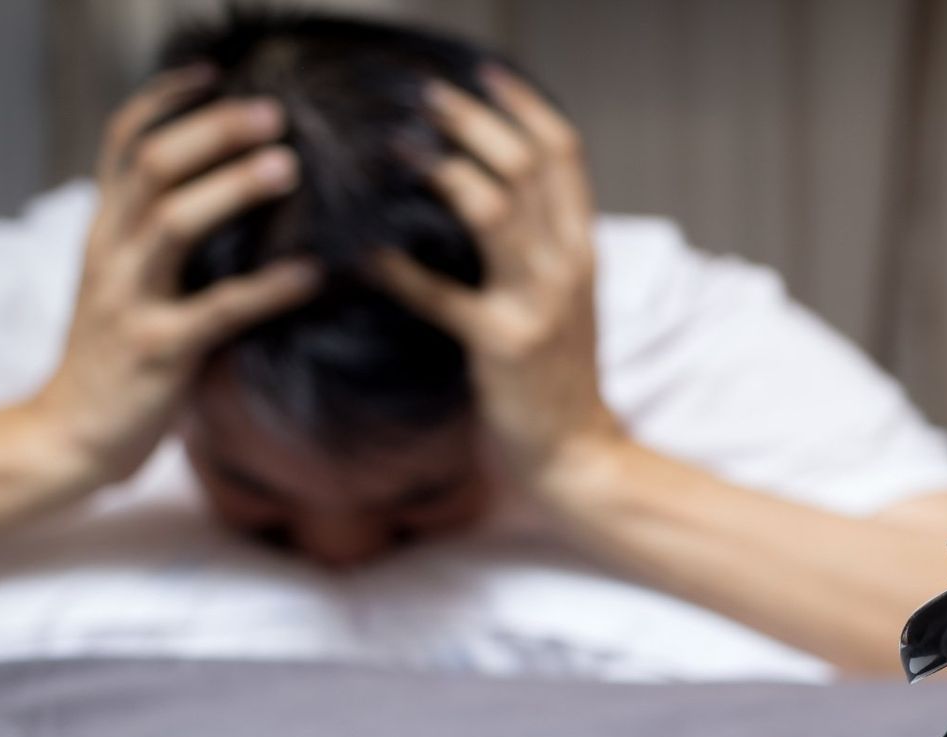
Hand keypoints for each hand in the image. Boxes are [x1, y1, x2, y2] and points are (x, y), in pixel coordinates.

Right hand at [33, 66, 320, 483]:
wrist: (65, 439)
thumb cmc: (111, 361)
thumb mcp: (122, 284)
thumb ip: (157, 239)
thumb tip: (226, 195)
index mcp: (104, 231)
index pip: (124, 142)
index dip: (169, 99)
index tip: (218, 71)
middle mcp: (111, 253)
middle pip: (152, 165)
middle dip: (213, 130)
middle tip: (274, 112)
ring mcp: (130, 301)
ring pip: (174, 221)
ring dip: (234, 187)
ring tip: (288, 165)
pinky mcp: (156, 351)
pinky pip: (217, 311)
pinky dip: (269, 289)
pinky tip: (312, 274)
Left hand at [370, 69, 622, 491]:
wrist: (578, 453)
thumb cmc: (559, 378)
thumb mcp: (565, 301)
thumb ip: (539, 248)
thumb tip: (488, 192)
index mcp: (583, 249)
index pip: (564, 153)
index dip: (522, 104)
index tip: (483, 73)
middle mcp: (567, 266)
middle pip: (524, 164)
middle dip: (470, 120)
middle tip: (421, 96)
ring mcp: (538, 304)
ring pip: (492, 209)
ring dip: (441, 168)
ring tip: (397, 147)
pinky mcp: (500, 345)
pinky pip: (440, 295)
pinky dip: (398, 269)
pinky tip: (364, 253)